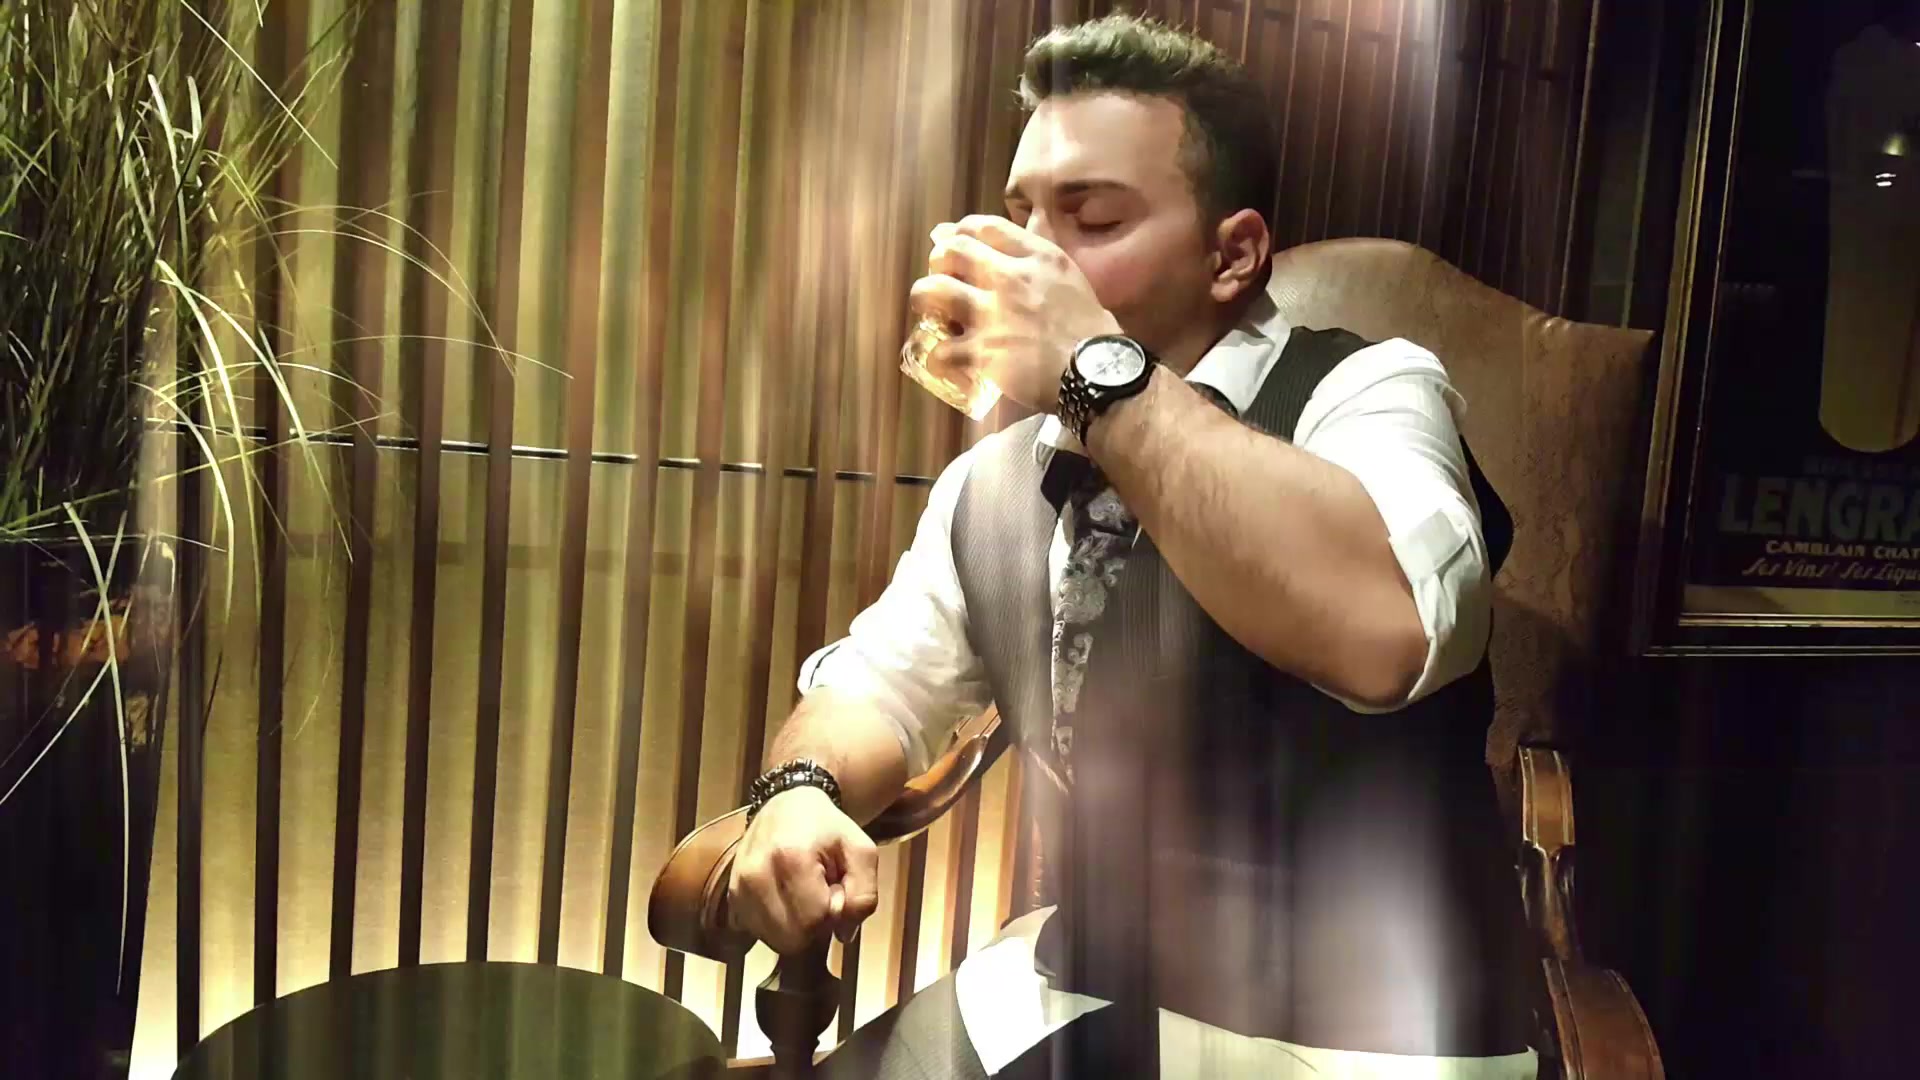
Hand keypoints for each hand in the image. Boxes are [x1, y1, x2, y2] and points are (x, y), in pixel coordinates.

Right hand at [727, 786, 878, 955]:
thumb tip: (843, 933)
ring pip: (775, 941)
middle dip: (815, 924)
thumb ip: (863, 894)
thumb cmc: (826, 828)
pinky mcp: (732, 897)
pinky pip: (760, 933)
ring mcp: (739, 888)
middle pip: (793, 938)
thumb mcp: (862, 851)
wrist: (786, 805)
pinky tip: (785, 898)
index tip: (835, 887)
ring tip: (802, 894)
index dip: (835, 911)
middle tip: (820, 893)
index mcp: (791, 858)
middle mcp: (756, 875)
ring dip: (796, 926)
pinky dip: (778, 924)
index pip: (816, 920)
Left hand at [910, 215, 1121, 411]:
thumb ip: (1038, 261)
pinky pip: (940, 349)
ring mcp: (991, 315)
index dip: (960, 233)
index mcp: (1036, 257)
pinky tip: (947, 361)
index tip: (955, 245)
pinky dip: (939, 356)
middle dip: (938, 263)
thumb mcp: (1071, 278)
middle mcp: (1009, 278)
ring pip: (931, 292)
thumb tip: (1013, 245)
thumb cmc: (1091, 330)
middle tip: (943, 281)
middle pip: (950, 251)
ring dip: (926, 302)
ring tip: (934, 316)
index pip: (983, 226)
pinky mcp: (982, 353)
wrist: (1097, 372)